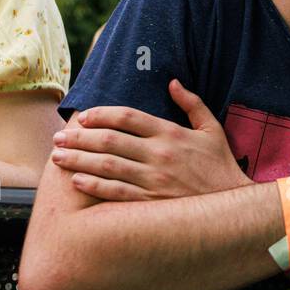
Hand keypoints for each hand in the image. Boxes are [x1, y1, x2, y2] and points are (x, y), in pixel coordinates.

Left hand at [51, 79, 251, 200]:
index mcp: (171, 133)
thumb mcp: (212, 129)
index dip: (102, 114)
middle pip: (110, 140)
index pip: (128, 117)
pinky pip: (116, 193)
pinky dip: (94, 186)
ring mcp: (154, 180)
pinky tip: (77, 180)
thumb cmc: (220, 166)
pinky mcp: (151, 203)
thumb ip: (192, 104)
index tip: (82, 116)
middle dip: (79, 137)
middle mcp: (159, 154)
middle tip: (59, 136)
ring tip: (58, 156)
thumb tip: (173, 82)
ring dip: (79, 159)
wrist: (231, 207)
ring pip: (107, 166)